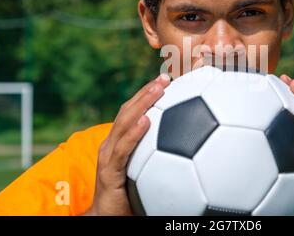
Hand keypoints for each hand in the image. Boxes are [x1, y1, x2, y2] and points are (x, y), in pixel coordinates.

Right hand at [84, 73, 170, 215]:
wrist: (107, 217)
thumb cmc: (128, 194)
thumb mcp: (145, 169)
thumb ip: (158, 154)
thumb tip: (186, 145)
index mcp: (120, 141)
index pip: (133, 111)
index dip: (147, 94)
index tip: (165, 80)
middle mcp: (111, 144)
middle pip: (128, 110)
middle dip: (146, 92)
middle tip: (165, 77)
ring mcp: (108, 156)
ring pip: (124, 123)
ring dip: (142, 103)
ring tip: (158, 89)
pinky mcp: (109, 171)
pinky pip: (123, 149)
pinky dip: (135, 134)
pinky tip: (147, 121)